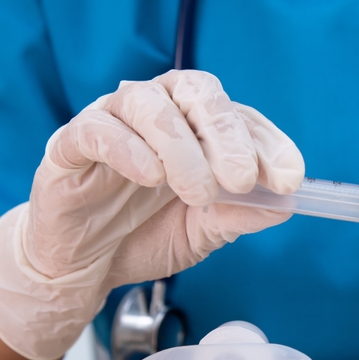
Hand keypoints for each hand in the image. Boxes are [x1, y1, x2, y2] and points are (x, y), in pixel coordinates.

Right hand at [0, 70, 303, 359]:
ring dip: (181, 147)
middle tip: (242, 180)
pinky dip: (128, 148)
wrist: (83, 267)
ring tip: (198, 192)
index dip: (268, 144)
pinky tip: (150, 177)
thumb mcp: (204, 231)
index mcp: (195, 126)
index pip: (240, 116)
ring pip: (148, 104)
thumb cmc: (145, 235)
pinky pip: (96, 129)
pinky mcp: (68, 145)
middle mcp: (157, 111)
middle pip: (197, 92)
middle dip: (228, 134)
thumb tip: (284, 203)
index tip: (289, 179)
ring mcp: (111, 122)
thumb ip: (239, 215)